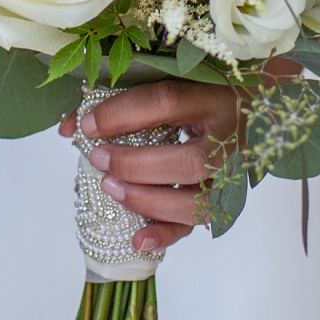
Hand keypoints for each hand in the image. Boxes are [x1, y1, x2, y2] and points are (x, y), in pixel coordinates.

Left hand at [59, 80, 243, 252]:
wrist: (250, 106)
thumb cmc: (201, 90)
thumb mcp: (168, 81)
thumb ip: (118, 98)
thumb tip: (70, 128)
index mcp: (215, 96)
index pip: (168, 101)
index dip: (123, 114)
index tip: (89, 125)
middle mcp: (230, 138)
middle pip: (190, 162)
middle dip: (136, 165)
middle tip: (99, 159)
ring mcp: (232, 174)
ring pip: (198, 202)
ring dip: (148, 201)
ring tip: (110, 188)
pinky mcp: (226, 199)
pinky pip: (198, 224)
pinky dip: (165, 234)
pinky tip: (137, 237)